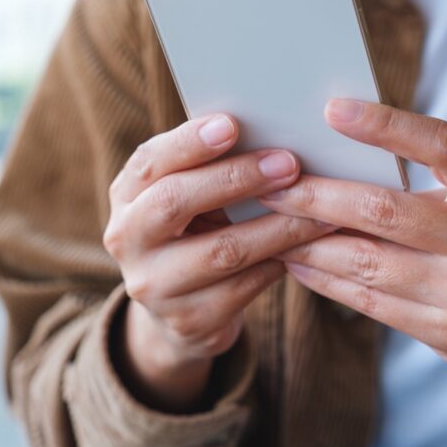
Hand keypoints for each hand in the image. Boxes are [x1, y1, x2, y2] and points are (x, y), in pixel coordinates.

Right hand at [104, 114, 332, 410]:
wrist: (179, 313)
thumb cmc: (195, 230)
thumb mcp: (188, 197)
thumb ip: (210, 165)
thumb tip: (271, 128)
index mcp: (126, 195)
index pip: (150, 162)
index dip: (189, 143)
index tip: (232, 125)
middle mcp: (126, 239)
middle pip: (175, 202)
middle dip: (237, 178)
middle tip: (289, 163)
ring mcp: (153, 286)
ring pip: (222, 251)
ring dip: (278, 226)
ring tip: (321, 209)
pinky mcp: (188, 322)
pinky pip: (244, 288)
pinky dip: (281, 262)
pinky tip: (311, 246)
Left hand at [262, 99, 446, 386]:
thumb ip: (440, 173)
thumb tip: (346, 150)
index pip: (442, 145)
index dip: (386, 125)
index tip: (332, 110)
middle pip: (384, 210)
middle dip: (315, 196)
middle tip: (270, 182)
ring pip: (365, 262)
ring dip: (308, 241)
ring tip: (270, 222)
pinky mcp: (446, 333)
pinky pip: (370, 302)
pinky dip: (326, 280)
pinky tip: (297, 263)